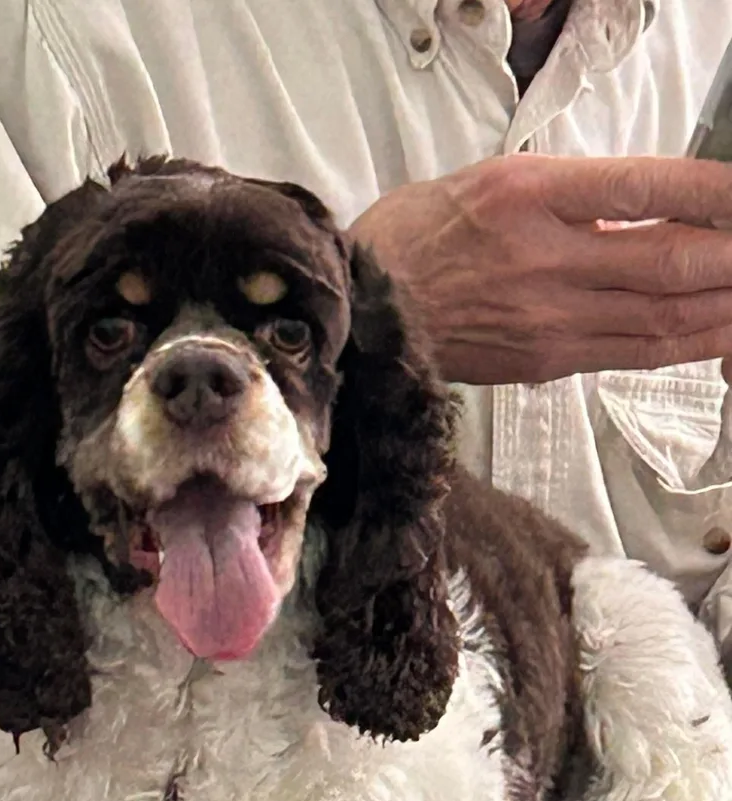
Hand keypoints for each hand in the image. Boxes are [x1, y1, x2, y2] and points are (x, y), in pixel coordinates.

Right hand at [350, 155, 731, 384]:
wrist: (363, 314)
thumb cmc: (420, 239)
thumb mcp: (492, 182)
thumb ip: (570, 196)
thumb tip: (642, 214)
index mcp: (528, 195)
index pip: (644, 187)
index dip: (710, 191)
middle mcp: (544, 258)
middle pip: (668, 259)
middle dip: (730, 257)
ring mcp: (548, 317)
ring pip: (661, 314)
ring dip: (723, 305)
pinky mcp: (546, 360)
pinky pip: (633, 352)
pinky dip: (686, 342)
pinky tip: (720, 332)